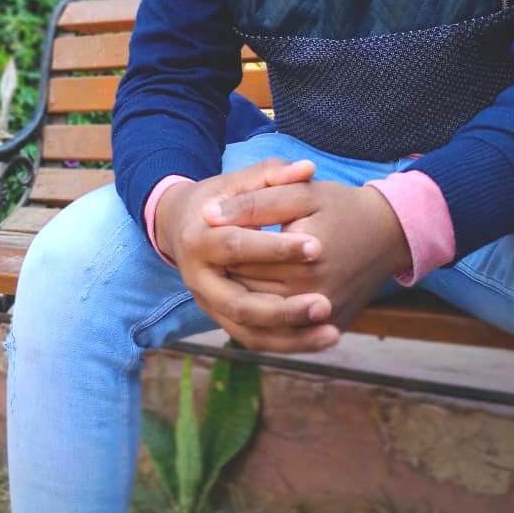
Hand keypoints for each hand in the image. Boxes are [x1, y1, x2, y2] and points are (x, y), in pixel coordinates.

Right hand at [154, 158, 340, 352]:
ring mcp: (208, 304)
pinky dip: (289, 344)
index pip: (237, 246)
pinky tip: (324, 338)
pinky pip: (255, 340)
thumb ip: (271, 174)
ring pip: (248, 331)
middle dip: (284, 307)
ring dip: (291, 336)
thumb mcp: (238, 181)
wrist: (182, 225)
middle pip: (239, 303)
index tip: (317, 247)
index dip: (276, 248)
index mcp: (198, 239)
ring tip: (332, 331)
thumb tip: (308, 168)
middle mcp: (198, 279)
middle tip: (325, 302)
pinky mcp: (221, 319)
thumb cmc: (217, 200)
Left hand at [201, 178, 411, 331]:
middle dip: (227, 275)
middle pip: (248, 293)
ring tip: (234, 275)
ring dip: (242, 300)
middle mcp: (315, 298)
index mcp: (303, 263)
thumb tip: (207, 215)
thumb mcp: (300, 194)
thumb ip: (254, 202)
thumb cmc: (343, 207)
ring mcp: (325, 319)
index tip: (207, 230)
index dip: (218, 245)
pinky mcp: (332, 327)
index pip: (239, 261)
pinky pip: (288, 333)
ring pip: (263, 319)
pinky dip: (267, 322)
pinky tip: (257, 299)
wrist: (391, 232)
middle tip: (214, 257)